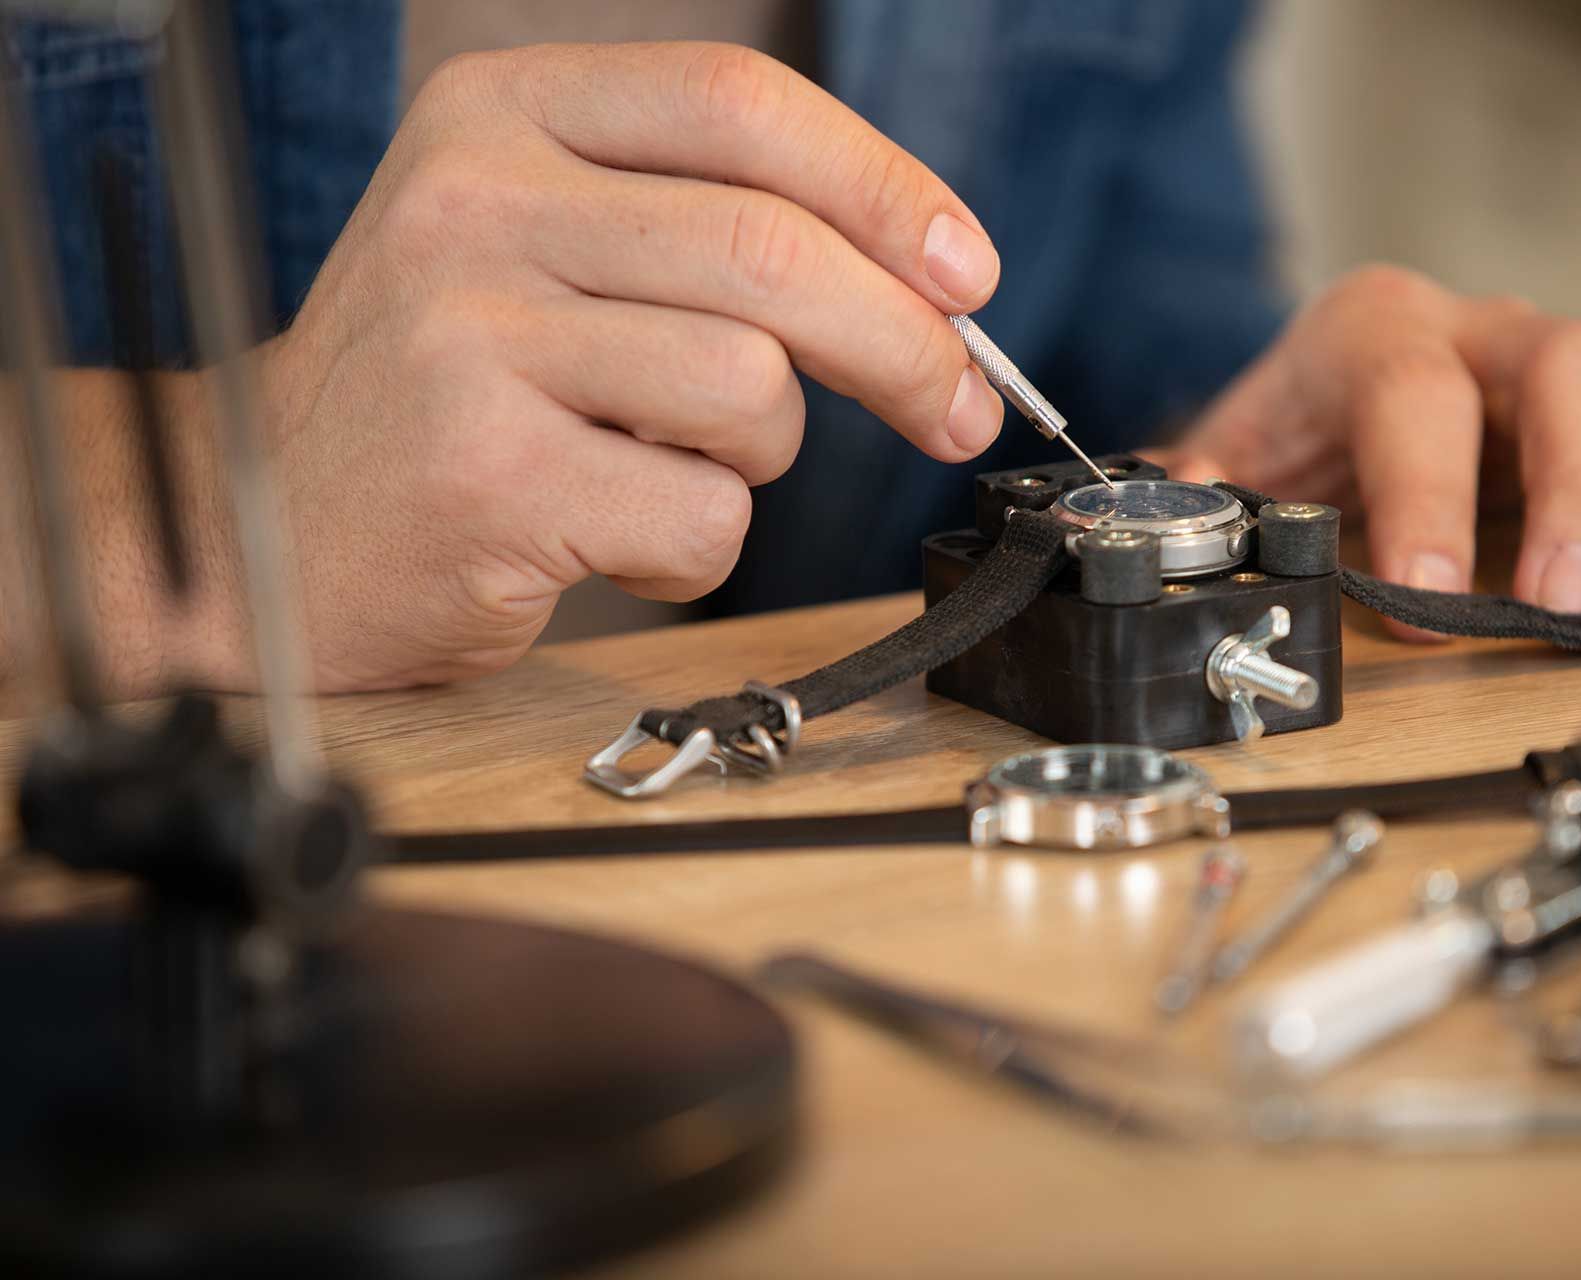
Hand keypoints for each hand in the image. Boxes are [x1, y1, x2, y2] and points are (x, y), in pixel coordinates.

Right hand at [247, 43, 1002, 689]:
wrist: (272, 523)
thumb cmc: (450, 394)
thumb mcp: (545, 251)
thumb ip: (700, 232)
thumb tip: (928, 289)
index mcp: (503, 116)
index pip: (740, 106)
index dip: (885, 188)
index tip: (967, 275)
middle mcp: (474, 201)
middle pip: (772, 250)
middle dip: (905, 344)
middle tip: (957, 408)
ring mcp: (468, 332)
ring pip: (749, 387)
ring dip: (757, 455)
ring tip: (666, 466)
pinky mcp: (486, 471)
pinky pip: (702, 510)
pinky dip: (697, 545)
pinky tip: (613, 534)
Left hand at [1166, 265, 1580, 631]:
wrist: (1345, 400)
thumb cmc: (1299, 443)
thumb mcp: (1234, 469)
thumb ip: (1204, 508)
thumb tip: (1160, 564)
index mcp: (1371, 334)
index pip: (1410, 394)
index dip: (1426, 495)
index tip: (1428, 602)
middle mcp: (1484, 327)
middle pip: (1571, 365)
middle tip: (1579, 604)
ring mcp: (1577, 350)